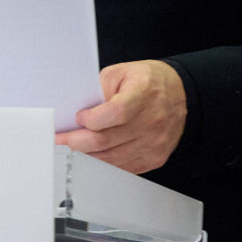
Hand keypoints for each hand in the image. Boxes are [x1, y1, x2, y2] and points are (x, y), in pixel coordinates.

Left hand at [61, 59, 185, 174]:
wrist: (182, 96)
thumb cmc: (149, 82)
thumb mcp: (122, 73)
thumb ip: (99, 88)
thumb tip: (76, 108)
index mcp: (143, 94)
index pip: (115, 113)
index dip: (92, 119)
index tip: (79, 117)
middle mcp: (151, 121)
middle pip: (106, 140)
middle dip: (75, 142)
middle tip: (58, 141)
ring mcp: (153, 143)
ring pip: (110, 159)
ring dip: (85, 156)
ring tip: (70, 149)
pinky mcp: (153, 158)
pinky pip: (121, 168)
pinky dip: (103, 163)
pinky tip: (91, 156)